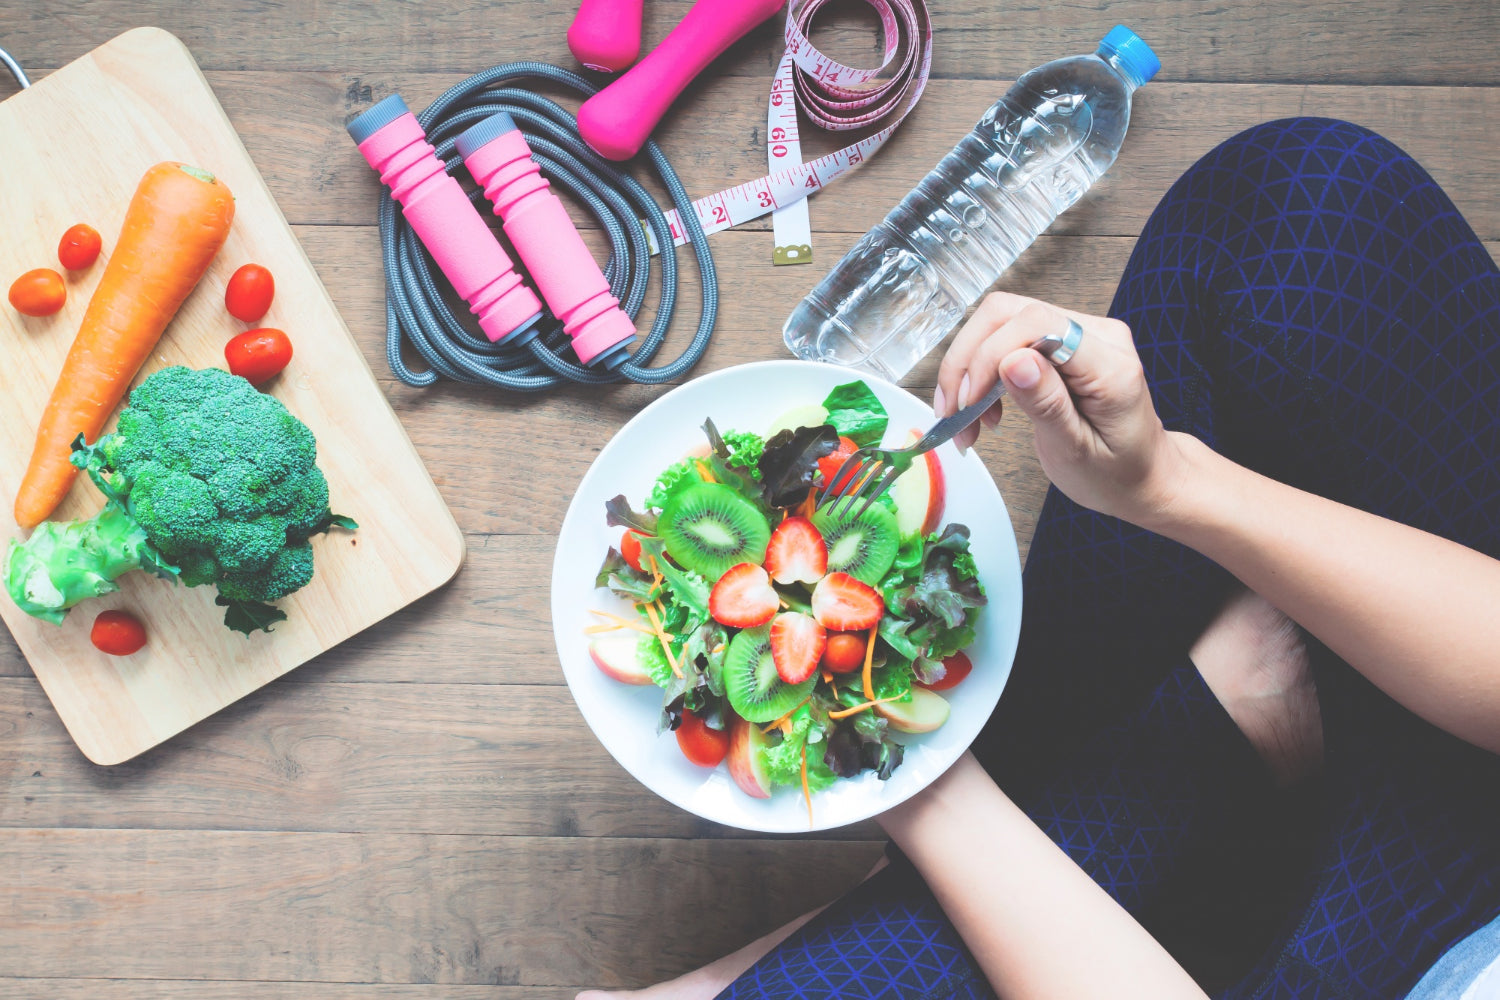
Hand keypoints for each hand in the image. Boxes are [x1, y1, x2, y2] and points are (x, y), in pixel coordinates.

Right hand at [934, 292, 1186, 525]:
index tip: (968, 403)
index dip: (989, 356)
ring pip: (1001, 321)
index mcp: (1110, 366)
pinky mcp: (1064, 340)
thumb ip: (1047, 404)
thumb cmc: (1116, 474)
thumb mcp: (1077, 452)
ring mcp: (1082, 332)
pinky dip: (982, 371)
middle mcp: (1099, 335)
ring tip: (965, 418)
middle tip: (954, 412)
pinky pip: (1008, 337)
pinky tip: (982, 408)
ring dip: (969, 367)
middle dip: (969, 360)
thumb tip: (1013, 361)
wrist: (1143, 477)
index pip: (1037, 325)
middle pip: (1009, 313)